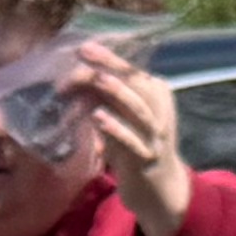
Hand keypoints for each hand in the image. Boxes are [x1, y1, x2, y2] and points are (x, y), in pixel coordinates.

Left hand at [61, 43, 191, 235]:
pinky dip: (115, 128)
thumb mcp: (122, 117)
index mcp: (157, 95)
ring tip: (97, 78)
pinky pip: (132, 141)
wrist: (158, 188)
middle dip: (111, 66)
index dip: (109, 58)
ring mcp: (155, 135)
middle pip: (138, 83)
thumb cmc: (134, 147)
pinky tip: (98, 118)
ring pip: (139, 108)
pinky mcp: (146, 158)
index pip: (132, 70)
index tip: (84, 47)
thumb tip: (76, 76)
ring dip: (117, 92)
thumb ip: (106, 98)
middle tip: (85, 54)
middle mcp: (160, 111)